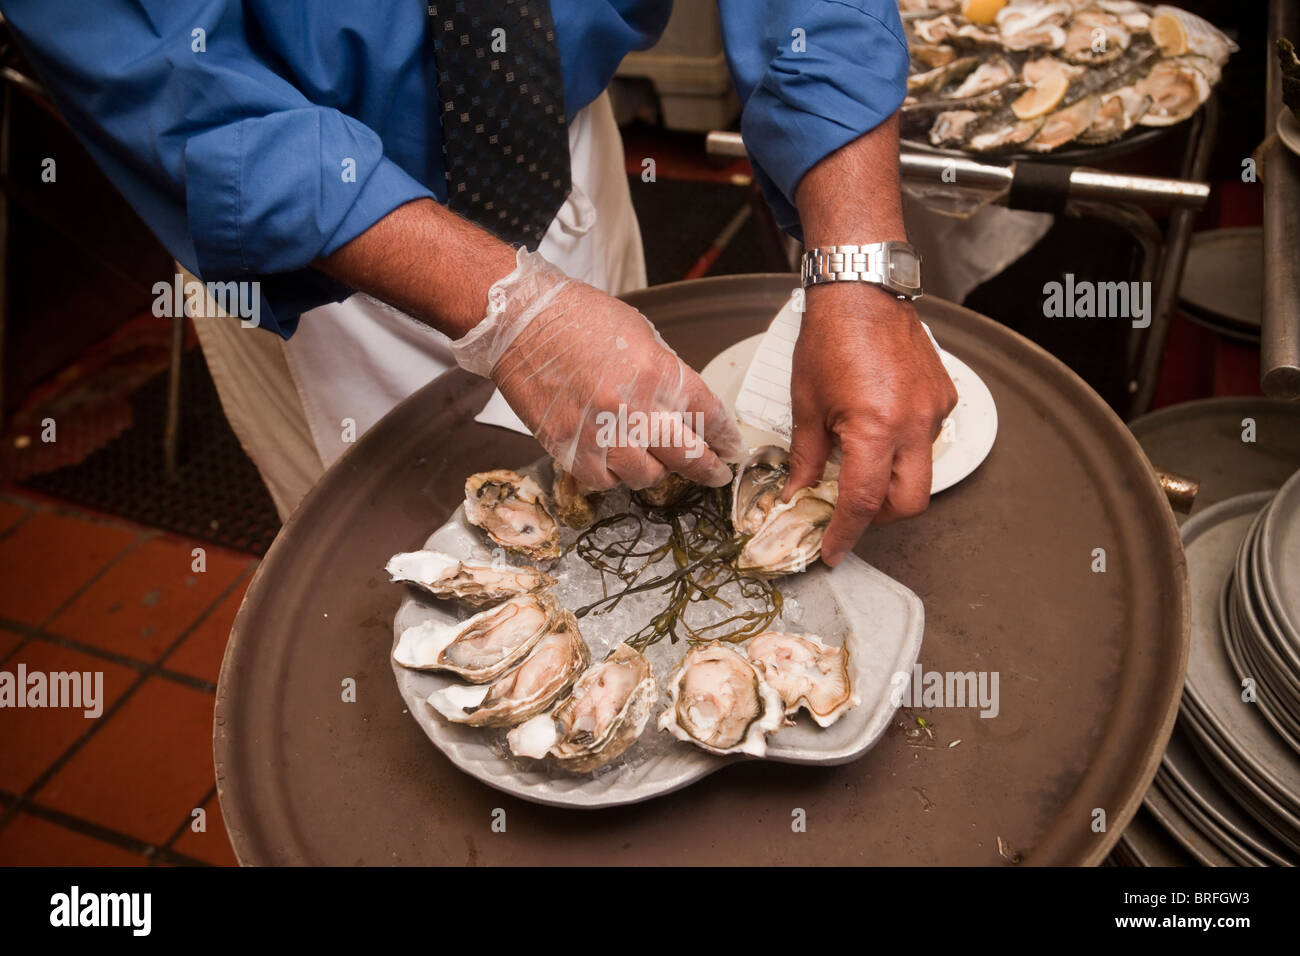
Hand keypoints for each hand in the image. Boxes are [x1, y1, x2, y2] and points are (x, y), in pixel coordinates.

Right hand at [451, 248, 742, 490]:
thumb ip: (666, 375)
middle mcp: (634, 408)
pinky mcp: (569, 450)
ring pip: (647, 476)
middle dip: (708, 469)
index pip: (709, 416)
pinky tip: (612, 460)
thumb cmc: (578, 319)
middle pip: (687, 456)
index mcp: (659, 374)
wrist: (521, 322)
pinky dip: (613, 475)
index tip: (730, 448)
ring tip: (651, 459)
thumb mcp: (641, 336)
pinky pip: (604, 481)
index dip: (725, 438)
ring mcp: (601, 433)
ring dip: (655, 470)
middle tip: (715, 474)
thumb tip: (685, 408)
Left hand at [784, 282, 957, 564]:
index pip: (862, 502)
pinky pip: (926, 438)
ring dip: (890, 478)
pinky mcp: (944, 397)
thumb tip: (799, 494)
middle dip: (879, 516)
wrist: (862, 290)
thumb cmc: (830, 338)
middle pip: (909, 502)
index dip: (846, 533)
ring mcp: (934, 410)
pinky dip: (902, 445)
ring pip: (920, 471)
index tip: (833, 550)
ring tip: (858, 460)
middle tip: (849, 511)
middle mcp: (913, 423)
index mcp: (875, 428)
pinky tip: (879, 427)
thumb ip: (805, 458)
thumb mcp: (807, 405)